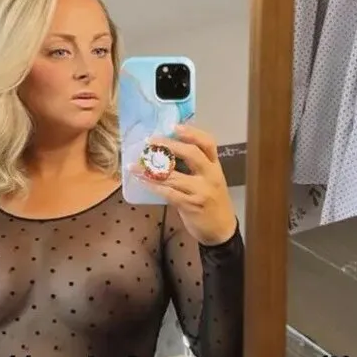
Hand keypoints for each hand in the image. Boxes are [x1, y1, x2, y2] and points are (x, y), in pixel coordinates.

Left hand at [131, 124, 237, 244]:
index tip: (174, 126)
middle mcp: (210, 176)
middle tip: (150, 141)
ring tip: (135, 165)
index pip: (208, 143)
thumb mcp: (210, 180)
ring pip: (174, 175)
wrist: (221, 230)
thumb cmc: (212, 202)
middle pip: (192, 154)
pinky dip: (153, 186)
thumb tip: (167, 151)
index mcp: (215, 166)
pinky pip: (168, 193)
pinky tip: (142, 181)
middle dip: (169, 146)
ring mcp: (201, 191)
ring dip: (151, 169)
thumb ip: (195, 167)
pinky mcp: (191, 206)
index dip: (192, 132)